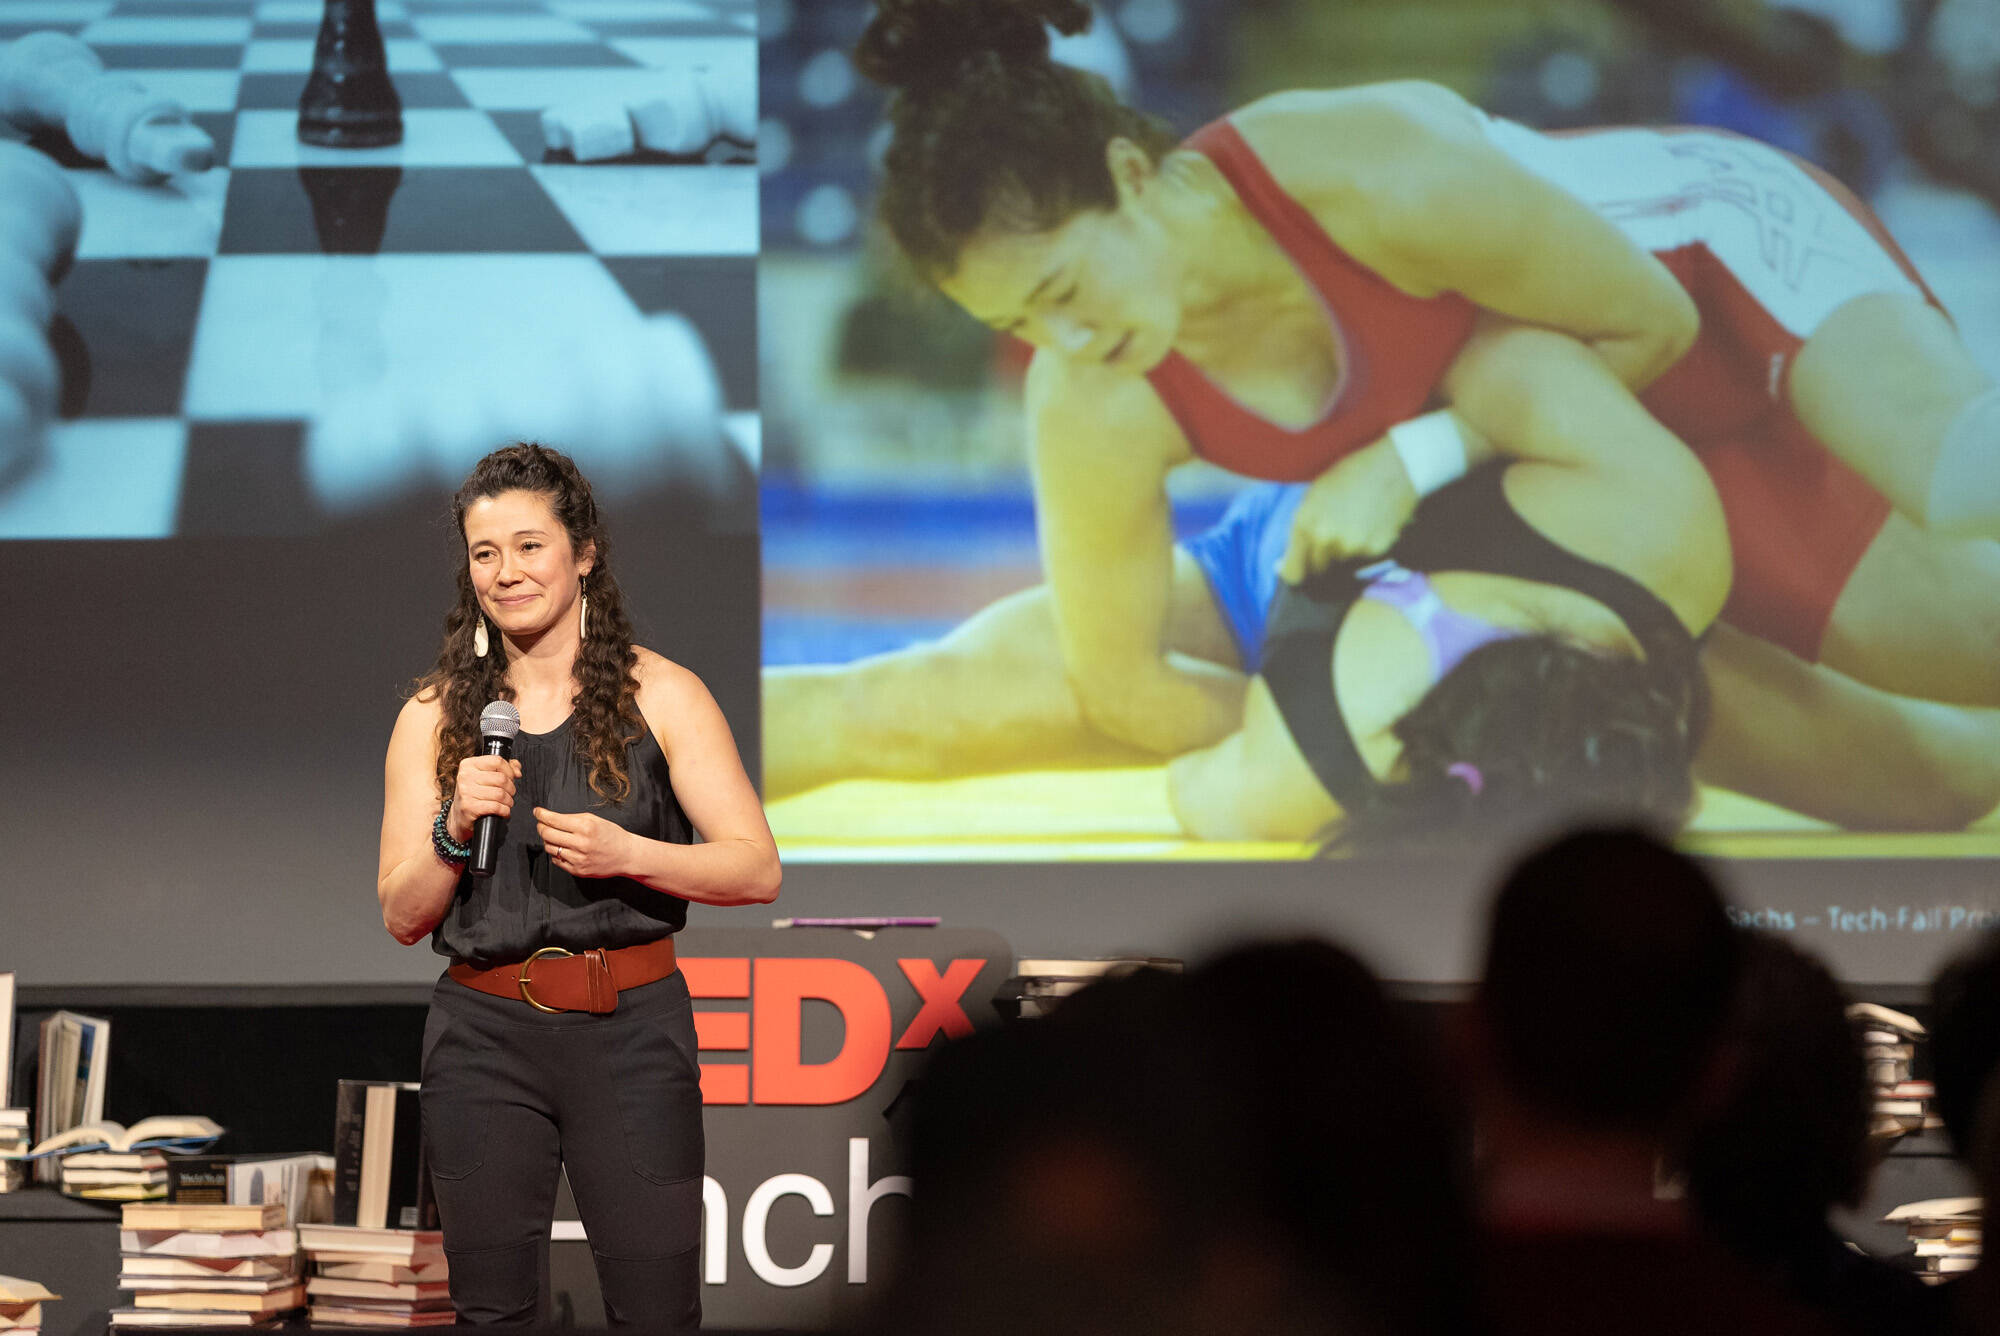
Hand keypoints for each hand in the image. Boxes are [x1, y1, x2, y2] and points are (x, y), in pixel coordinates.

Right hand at [449, 755, 520, 842]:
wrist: (459, 816)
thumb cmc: (474, 794)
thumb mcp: (484, 776)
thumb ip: (503, 768)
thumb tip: (517, 769)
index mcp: (469, 765)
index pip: (497, 761)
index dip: (509, 771)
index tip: (511, 778)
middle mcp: (465, 776)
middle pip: (501, 778)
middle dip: (511, 788)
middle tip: (509, 794)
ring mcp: (466, 792)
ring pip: (500, 794)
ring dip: (509, 801)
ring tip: (506, 803)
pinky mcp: (469, 807)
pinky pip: (496, 807)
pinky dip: (504, 810)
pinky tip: (503, 811)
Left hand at [535, 808, 636, 879]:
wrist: (626, 856)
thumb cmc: (611, 835)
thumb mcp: (594, 820)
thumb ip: (572, 818)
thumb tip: (549, 818)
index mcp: (585, 827)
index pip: (554, 820)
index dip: (541, 814)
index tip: (537, 812)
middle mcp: (581, 843)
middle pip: (547, 834)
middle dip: (540, 827)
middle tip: (541, 824)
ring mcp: (578, 859)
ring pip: (550, 848)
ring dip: (548, 840)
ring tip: (555, 836)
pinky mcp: (577, 871)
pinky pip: (556, 860)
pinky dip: (556, 853)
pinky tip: (563, 848)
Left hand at [1277, 436, 1417, 583]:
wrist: (1394, 464)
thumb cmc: (1352, 473)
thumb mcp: (1315, 494)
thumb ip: (1303, 526)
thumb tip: (1288, 560)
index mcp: (1305, 523)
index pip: (1293, 573)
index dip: (1296, 574)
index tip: (1301, 571)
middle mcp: (1325, 539)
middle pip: (1318, 573)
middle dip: (1321, 564)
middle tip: (1333, 544)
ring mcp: (1352, 547)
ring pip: (1342, 567)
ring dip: (1344, 555)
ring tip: (1355, 527)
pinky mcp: (1376, 550)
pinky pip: (1364, 561)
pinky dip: (1365, 550)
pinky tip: (1371, 526)